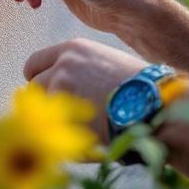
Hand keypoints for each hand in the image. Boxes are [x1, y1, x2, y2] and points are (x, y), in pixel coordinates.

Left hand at [23, 38, 146, 141]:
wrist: (154, 102)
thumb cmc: (138, 87)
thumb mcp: (107, 64)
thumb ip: (80, 71)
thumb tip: (60, 86)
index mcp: (73, 49)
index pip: (35, 63)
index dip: (41, 80)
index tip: (49, 93)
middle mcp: (63, 65)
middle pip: (34, 87)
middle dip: (46, 103)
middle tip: (66, 117)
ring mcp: (61, 90)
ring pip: (42, 112)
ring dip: (56, 121)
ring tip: (83, 128)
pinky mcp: (65, 115)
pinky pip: (55, 132)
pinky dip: (67, 139)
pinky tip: (90, 139)